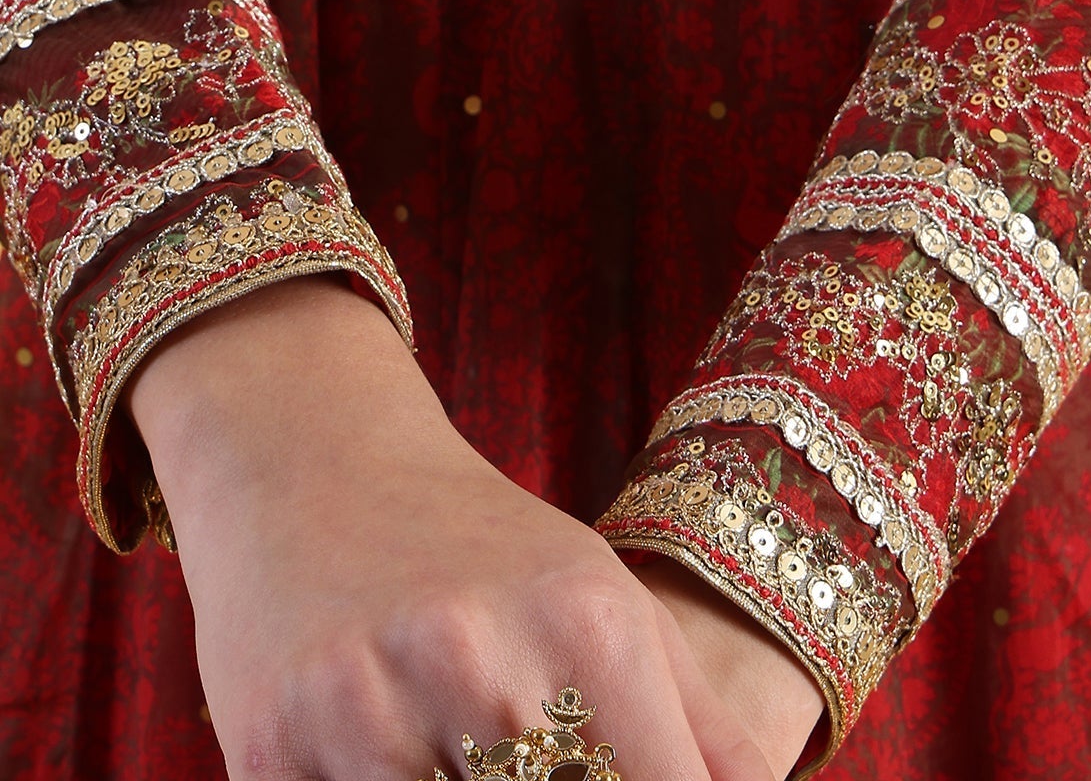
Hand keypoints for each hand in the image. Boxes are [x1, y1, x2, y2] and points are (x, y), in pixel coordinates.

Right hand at [128, 277, 822, 780]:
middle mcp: (481, 661)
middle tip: (524, 756)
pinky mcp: (268, 748)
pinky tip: (380, 754)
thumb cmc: (480, 548)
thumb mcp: (606, 603)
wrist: (308, 459)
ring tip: (457, 747)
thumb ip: (702, 728)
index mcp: (585, 625)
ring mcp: (366, 709)